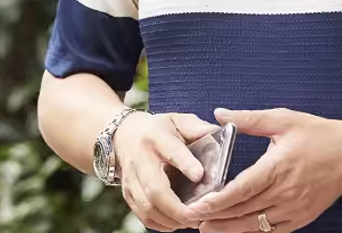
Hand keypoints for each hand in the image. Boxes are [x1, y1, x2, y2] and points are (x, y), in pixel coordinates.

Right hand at [114, 111, 217, 231]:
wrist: (124, 134)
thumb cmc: (159, 128)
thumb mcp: (178, 120)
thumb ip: (197, 127)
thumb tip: (217, 134)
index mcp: (156, 137)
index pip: (171, 150)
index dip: (185, 163)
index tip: (200, 175)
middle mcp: (140, 159)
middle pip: (154, 189)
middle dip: (177, 207)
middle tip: (198, 214)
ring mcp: (132, 179)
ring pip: (147, 207)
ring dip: (170, 219)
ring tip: (192, 221)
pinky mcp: (127, 194)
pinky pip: (142, 216)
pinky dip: (160, 224)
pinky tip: (177, 223)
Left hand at [189, 108, 341, 232]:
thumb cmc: (320, 135)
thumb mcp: (284, 120)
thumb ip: (250, 119)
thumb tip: (220, 113)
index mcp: (278, 167)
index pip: (242, 189)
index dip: (217, 200)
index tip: (197, 205)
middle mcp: (285, 193)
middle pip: (242, 211)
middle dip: (214, 216)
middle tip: (190, 217)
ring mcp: (293, 210)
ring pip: (254, 226)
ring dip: (228, 229)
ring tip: (206, 227)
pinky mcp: (300, 219)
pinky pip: (271, 232)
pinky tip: (235, 229)